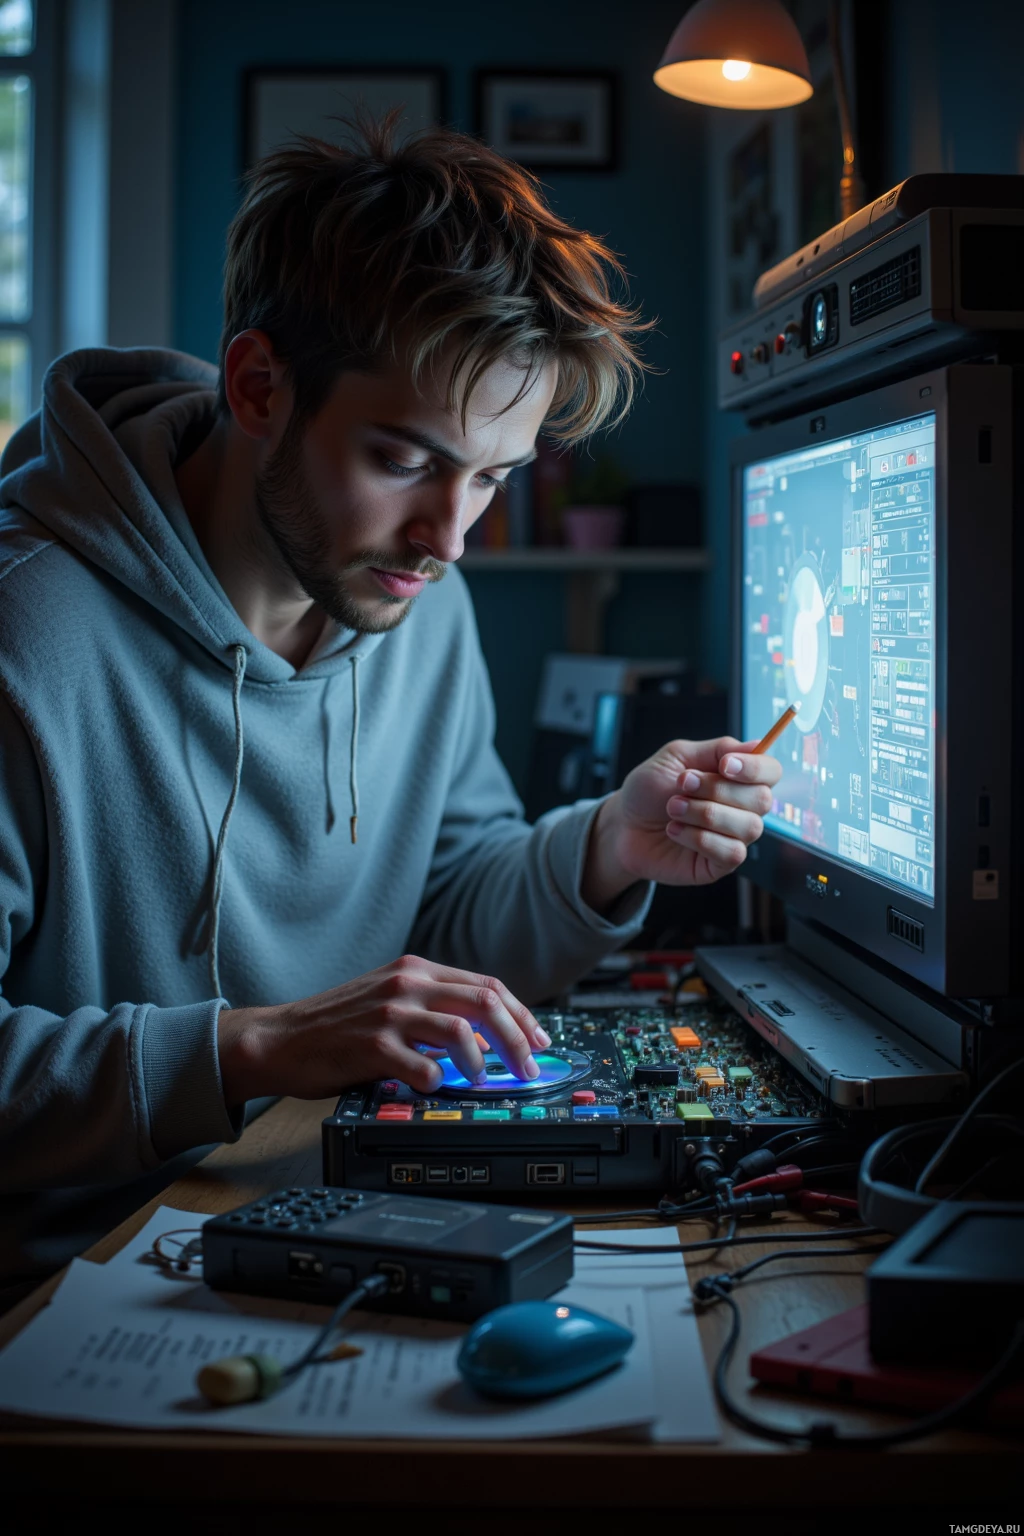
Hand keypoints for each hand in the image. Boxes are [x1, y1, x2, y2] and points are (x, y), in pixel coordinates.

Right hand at [217, 955, 550, 1106]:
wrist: (281, 1038)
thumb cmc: (337, 1025)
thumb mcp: (390, 998)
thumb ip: (434, 1007)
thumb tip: (487, 1036)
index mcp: (416, 969)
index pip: (487, 985)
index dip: (521, 1015)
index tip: (539, 1040)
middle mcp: (407, 983)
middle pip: (484, 1002)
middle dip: (517, 1037)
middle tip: (529, 1066)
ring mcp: (390, 1012)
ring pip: (461, 1029)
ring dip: (483, 1060)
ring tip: (484, 1079)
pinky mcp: (372, 1044)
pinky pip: (422, 1065)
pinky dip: (438, 1080)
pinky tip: (436, 1088)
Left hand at [581, 736, 782, 909]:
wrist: (622, 825)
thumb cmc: (650, 790)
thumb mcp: (677, 757)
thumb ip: (717, 749)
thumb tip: (757, 744)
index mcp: (737, 778)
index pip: (771, 771)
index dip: (755, 768)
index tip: (725, 766)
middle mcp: (743, 808)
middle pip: (761, 799)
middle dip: (717, 790)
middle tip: (682, 785)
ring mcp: (734, 838)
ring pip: (748, 827)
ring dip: (705, 814)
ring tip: (673, 808)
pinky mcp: (720, 865)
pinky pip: (732, 853)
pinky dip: (700, 839)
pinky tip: (675, 831)